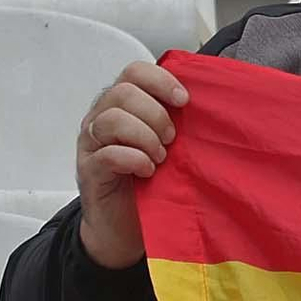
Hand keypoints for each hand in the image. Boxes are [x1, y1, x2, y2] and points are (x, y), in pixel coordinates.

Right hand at [76, 62, 188, 269]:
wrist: (125, 228)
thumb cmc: (151, 183)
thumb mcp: (170, 146)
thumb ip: (178, 122)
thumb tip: (211, 104)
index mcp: (122, 105)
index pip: (134, 72)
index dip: (161, 80)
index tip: (184, 100)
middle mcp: (101, 119)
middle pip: (122, 92)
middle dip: (155, 113)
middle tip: (171, 139)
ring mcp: (91, 144)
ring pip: (111, 119)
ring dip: (144, 136)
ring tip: (160, 157)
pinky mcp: (89, 171)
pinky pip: (107, 154)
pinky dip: (134, 159)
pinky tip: (148, 171)